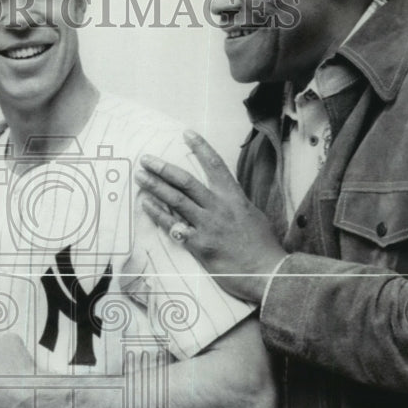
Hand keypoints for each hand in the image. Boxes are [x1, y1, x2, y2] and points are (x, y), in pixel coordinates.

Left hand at [135, 130, 285, 301]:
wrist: (268, 273)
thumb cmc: (262, 247)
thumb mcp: (252, 216)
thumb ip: (234, 204)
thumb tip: (222, 196)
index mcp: (234, 198)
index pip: (215, 165)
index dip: (200, 147)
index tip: (186, 134)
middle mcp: (219, 207)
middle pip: (186, 181)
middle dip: (163, 168)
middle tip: (146, 159)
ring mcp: (208, 225)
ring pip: (176, 200)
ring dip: (155, 187)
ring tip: (140, 177)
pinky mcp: (200, 244)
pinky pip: (173, 226)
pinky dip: (157, 214)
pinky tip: (145, 205)